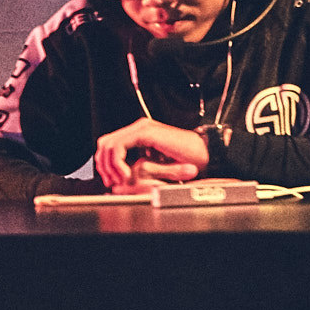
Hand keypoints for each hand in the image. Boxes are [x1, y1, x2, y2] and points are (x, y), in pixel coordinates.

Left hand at [93, 119, 209, 189]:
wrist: (206, 154)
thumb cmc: (187, 162)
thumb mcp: (157, 165)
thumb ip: (139, 165)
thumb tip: (119, 176)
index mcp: (140, 133)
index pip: (110, 144)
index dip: (105, 163)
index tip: (110, 180)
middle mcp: (139, 128)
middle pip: (104, 143)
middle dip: (103, 164)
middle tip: (111, 181)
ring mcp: (142, 128)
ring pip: (108, 145)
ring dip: (109, 165)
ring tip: (120, 179)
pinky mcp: (145, 133)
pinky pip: (118, 146)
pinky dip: (117, 163)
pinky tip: (126, 175)